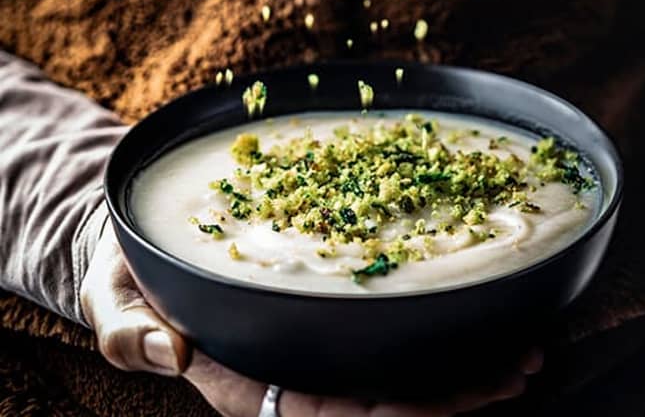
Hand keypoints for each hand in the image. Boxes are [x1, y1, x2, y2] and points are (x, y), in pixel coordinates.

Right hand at [81, 221, 542, 415]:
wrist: (138, 249)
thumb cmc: (127, 280)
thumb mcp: (113, 303)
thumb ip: (130, 334)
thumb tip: (171, 356)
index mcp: (248, 382)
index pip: (327, 415)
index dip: (390, 416)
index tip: (447, 403)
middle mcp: (294, 370)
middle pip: (384, 402)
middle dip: (453, 396)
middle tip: (519, 368)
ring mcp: (318, 343)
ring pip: (398, 371)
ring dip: (463, 368)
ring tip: (525, 349)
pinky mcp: (330, 312)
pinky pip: (389, 331)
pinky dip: (438, 328)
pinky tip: (480, 314)